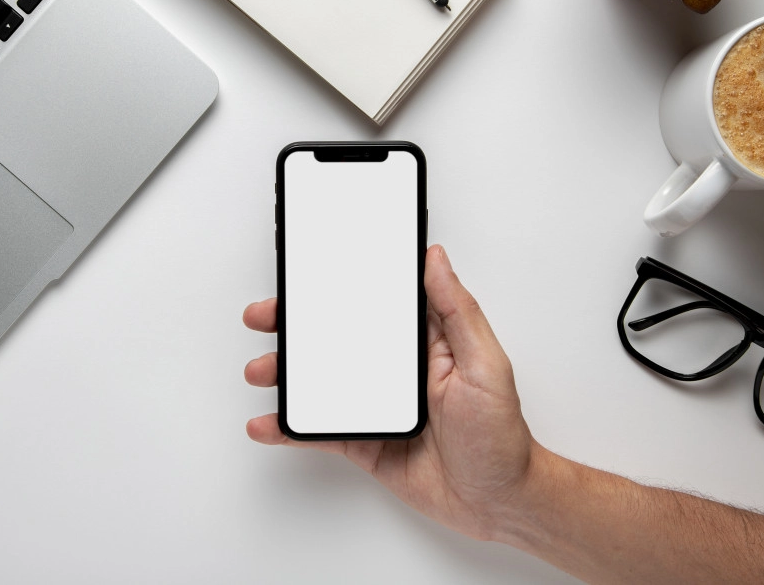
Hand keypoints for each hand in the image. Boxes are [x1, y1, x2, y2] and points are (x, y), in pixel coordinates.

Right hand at [243, 244, 543, 540]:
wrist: (498, 504)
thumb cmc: (502, 435)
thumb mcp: (486, 365)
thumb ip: (458, 311)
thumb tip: (436, 259)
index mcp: (424, 341)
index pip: (375, 304)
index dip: (339, 287)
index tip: (307, 274)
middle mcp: (396, 369)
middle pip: (337, 338)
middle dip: (296, 326)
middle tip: (265, 315)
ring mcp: (377, 405)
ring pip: (321, 382)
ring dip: (286, 374)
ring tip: (261, 370)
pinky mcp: (365, 440)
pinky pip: (321, 429)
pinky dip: (292, 428)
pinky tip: (268, 424)